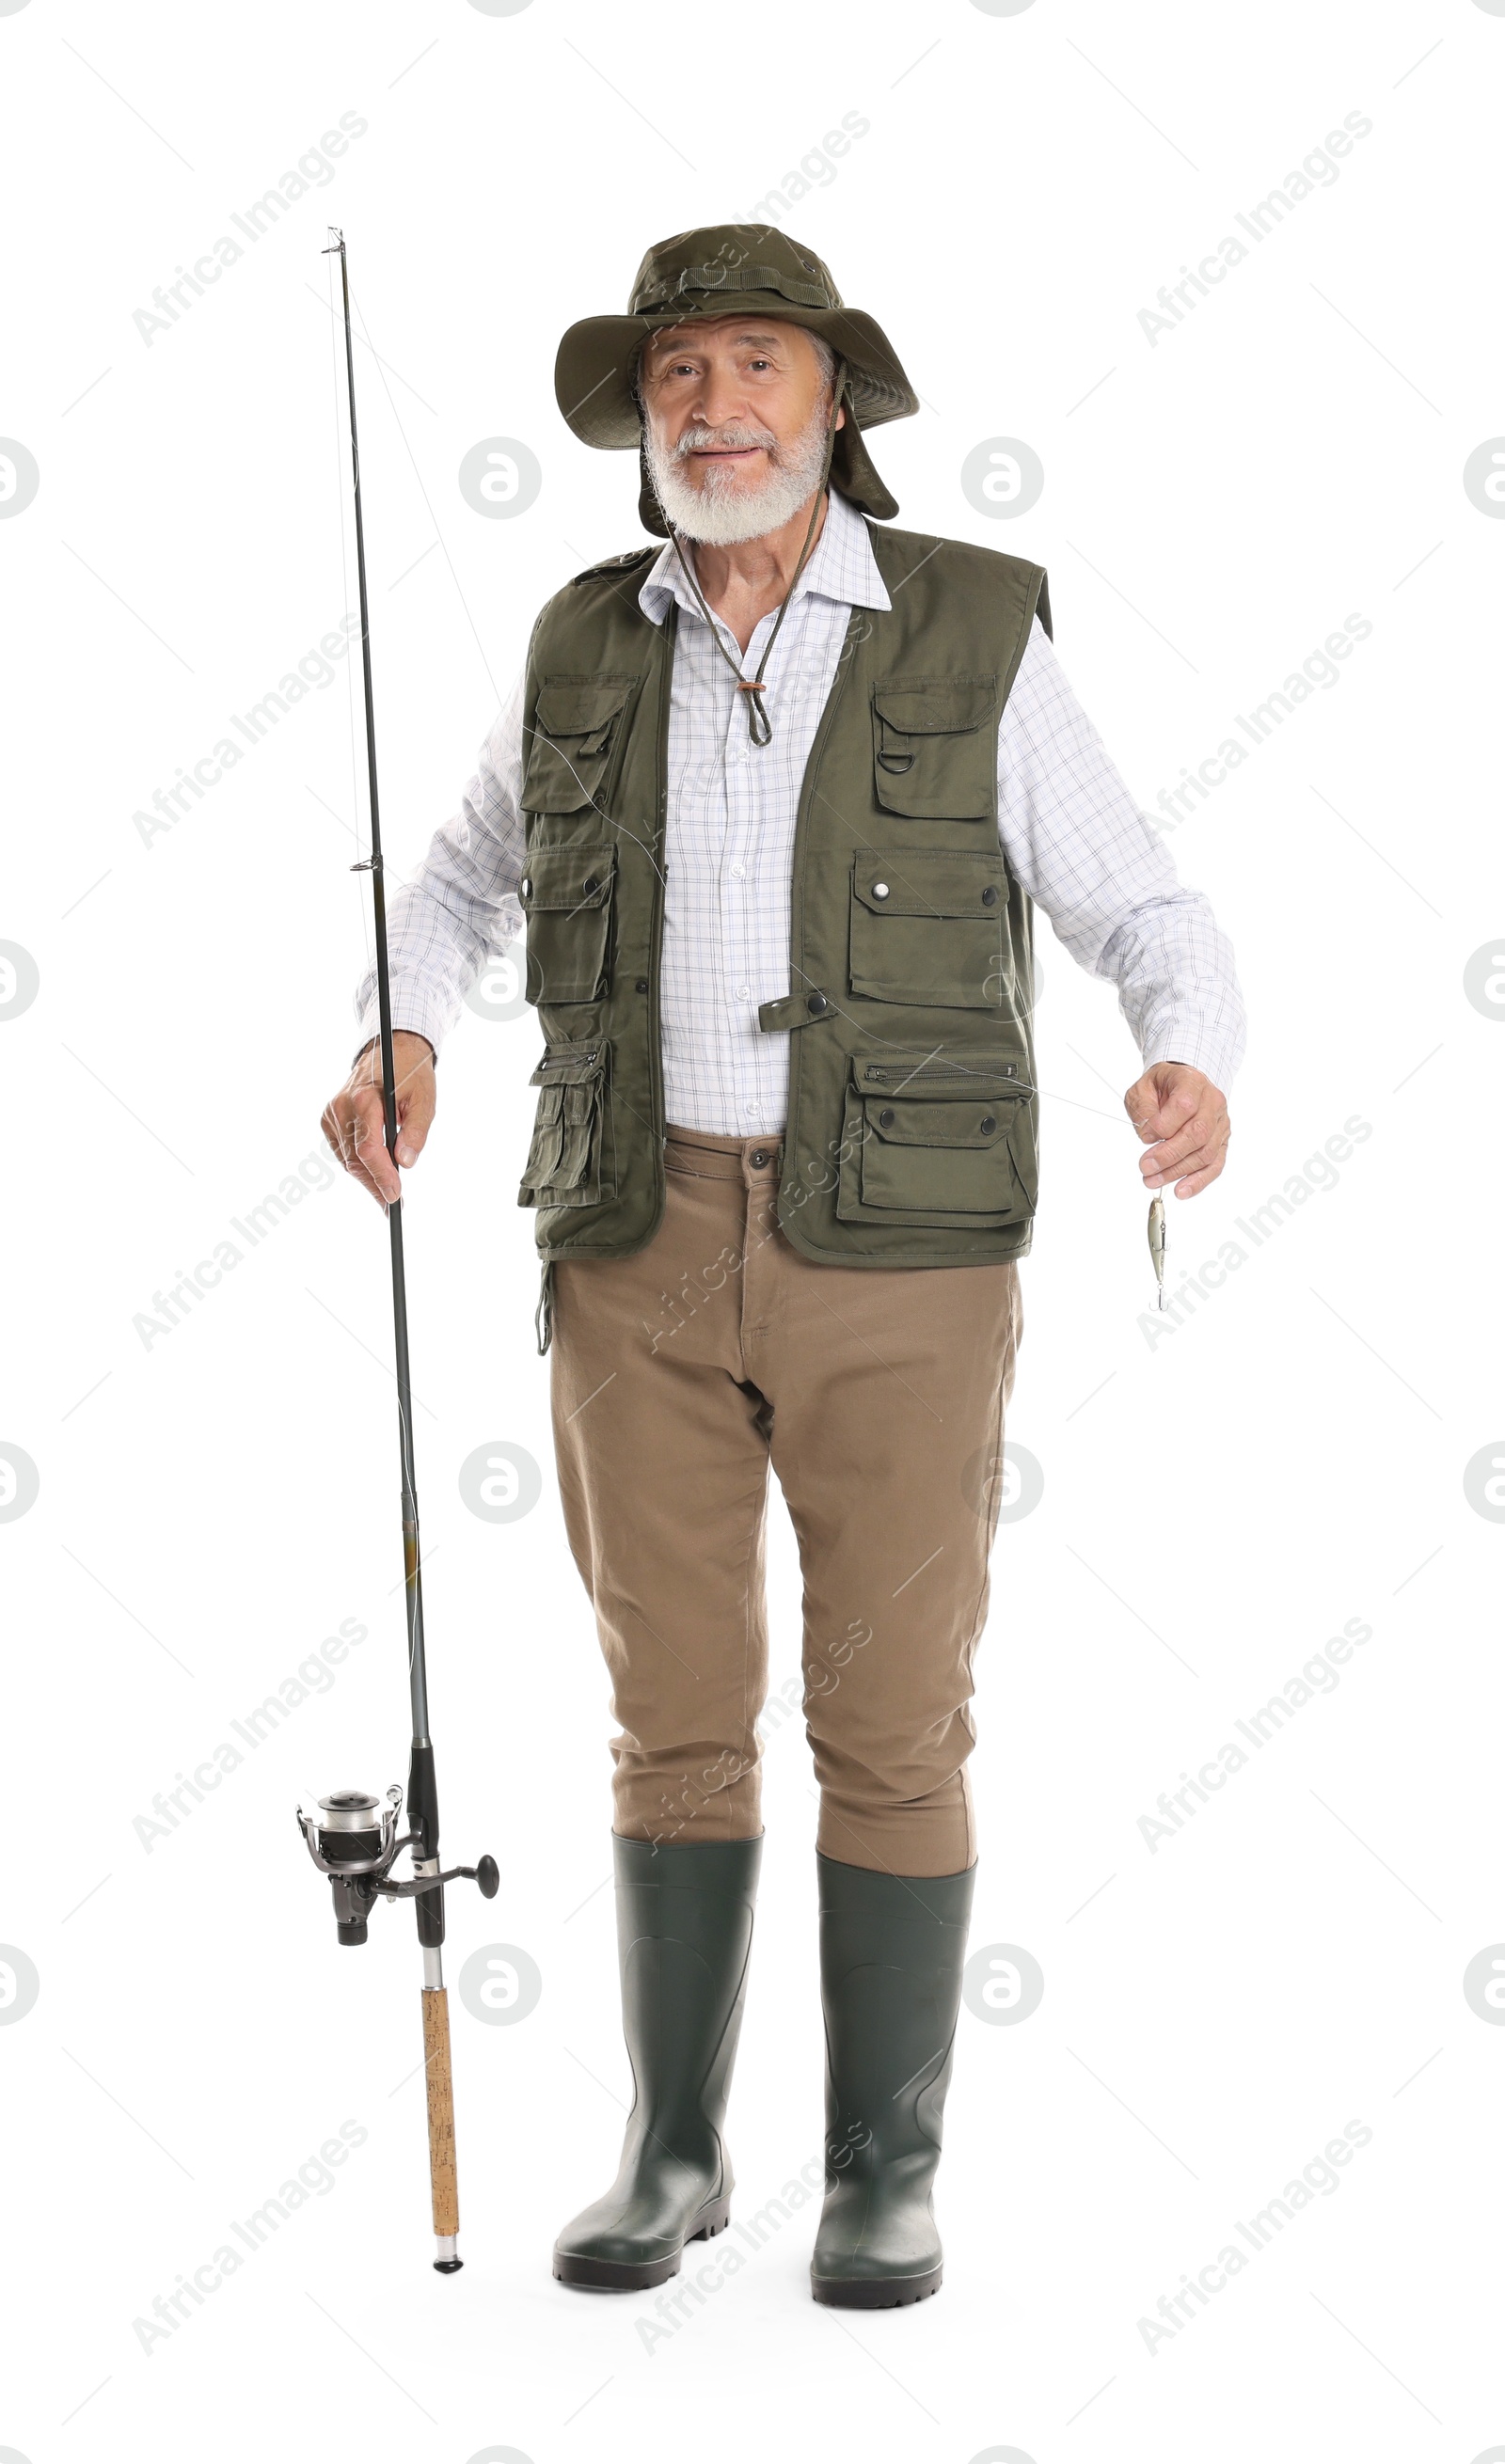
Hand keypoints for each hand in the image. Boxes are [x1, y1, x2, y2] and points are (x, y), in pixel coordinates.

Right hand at [321, 1030, 435, 1208]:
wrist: (389, 1052)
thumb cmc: (410, 1075)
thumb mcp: (424, 1101)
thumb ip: (415, 1132)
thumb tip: (406, 1162)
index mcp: (364, 1098)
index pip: (368, 1148)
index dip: (382, 1176)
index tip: (395, 1196)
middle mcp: (342, 1106)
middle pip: (356, 1159)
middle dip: (375, 1185)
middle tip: (393, 1205)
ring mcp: (332, 1113)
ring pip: (348, 1160)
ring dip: (367, 1179)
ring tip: (387, 1196)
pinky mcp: (329, 1119)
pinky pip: (343, 1152)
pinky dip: (358, 1166)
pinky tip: (374, 1175)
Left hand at [1124, 1062, 1229, 1198]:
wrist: (1180, 1085)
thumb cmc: (1161, 1087)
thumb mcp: (1142, 1089)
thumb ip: (1143, 1110)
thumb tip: (1149, 1136)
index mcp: (1193, 1082)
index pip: (1184, 1106)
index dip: (1163, 1126)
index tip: (1145, 1137)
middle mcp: (1213, 1102)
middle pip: (1198, 1133)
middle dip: (1169, 1155)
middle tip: (1146, 1167)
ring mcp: (1220, 1123)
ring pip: (1205, 1153)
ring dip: (1177, 1171)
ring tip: (1153, 1181)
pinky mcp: (1222, 1142)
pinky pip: (1215, 1165)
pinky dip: (1198, 1181)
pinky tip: (1182, 1191)